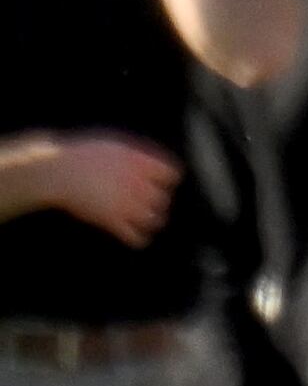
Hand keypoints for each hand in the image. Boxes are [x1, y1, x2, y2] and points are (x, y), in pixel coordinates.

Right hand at [7, 130, 180, 242]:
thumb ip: (137, 154)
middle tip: (152, 205)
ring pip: (154, 220)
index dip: (168, 180)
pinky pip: (135, 236)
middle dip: (159, 203)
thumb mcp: (115, 146)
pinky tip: (137, 239)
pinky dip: (139, 239)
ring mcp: (126, 203)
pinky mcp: (112, 220)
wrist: (58, 171)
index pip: (172, 175)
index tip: (162, 184)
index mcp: (141, 163)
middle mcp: (138, 183)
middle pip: (163, 199)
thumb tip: (152, 161)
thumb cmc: (82, 155)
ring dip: (152, 222)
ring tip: (148, 223)